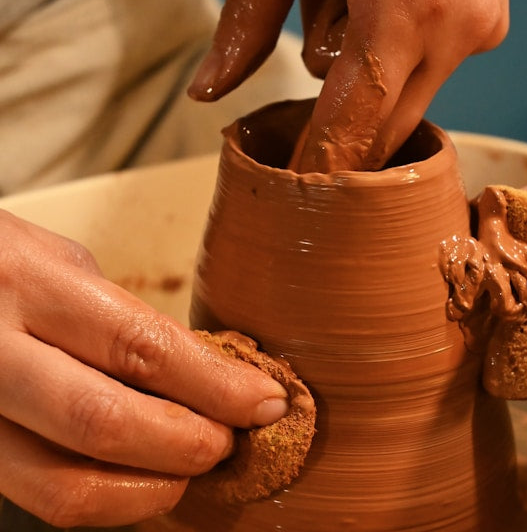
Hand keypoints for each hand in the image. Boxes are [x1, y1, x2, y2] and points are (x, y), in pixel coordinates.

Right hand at [0, 211, 287, 526]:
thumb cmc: (8, 266)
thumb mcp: (69, 268)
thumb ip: (126, 321)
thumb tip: (206, 375)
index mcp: (32, 285)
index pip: (142, 346)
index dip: (215, 385)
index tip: (263, 401)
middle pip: (103, 422)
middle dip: (186, 443)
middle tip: (227, 441)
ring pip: (65, 485)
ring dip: (150, 486)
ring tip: (190, 463)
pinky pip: (42, 498)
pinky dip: (108, 496)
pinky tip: (141, 473)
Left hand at [188, 0, 517, 171]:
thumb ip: (248, 16)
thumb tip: (210, 93)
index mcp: (406, 5)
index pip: (351, 126)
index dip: (317, 169)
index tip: (292, 207)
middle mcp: (457, 29)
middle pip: (382, 127)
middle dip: (338, 110)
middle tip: (315, 25)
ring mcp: (483, 27)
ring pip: (404, 96)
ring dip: (366, 68)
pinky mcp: (491, 19)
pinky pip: (429, 66)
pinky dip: (395, 48)